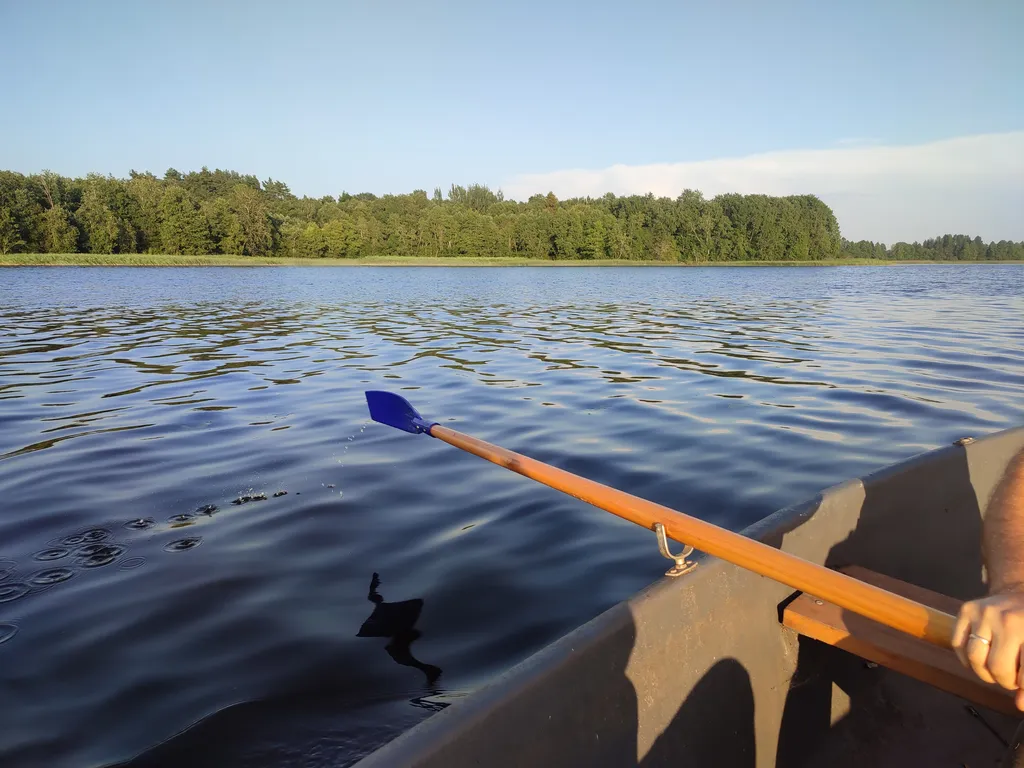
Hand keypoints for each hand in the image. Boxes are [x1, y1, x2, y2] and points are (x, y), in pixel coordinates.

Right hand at [953, 591, 1023, 709]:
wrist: (1021, 593)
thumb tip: (1020, 705)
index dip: (1022, 686)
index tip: (1022, 683)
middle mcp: (1006, 620)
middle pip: (997, 668)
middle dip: (1005, 681)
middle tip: (1011, 678)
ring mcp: (983, 613)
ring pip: (974, 658)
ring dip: (985, 673)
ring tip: (996, 670)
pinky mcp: (966, 609)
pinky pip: (958, 644)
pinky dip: (967, 659)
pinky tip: (980, 658)